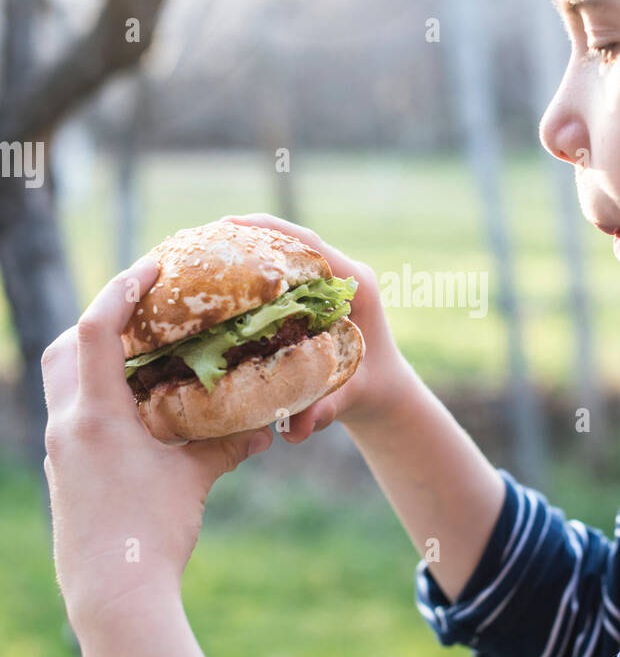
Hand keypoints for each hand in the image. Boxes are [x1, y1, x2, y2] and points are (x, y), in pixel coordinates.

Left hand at [42, 254, 272, 636]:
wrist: (113, 596)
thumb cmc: (154, 536)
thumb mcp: (195, 481)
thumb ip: (228, 444)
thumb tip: (266, 429)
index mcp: (95, 416)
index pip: (96, 330)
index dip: (122, 289)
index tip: (153, 266)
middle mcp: (67, 425)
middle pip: (65, 346)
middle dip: (99, 318)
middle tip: (142, 307)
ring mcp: (59, 450)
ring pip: (62, 381)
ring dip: (93, 357)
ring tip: (140, 352)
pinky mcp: (63, 473)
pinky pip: (71, 413)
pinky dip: (96, 394)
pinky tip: (134, 407)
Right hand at [220, 213, 415, 444]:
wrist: (385, 393)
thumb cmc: (371, 392)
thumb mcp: (348, 399)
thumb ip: (323, 409)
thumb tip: (294, 430)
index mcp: (356, 286)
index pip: (310, 245)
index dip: (268, 231)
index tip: (226, 226)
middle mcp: (342, 276)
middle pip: (290, 241)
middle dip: (245, 235)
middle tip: (198, 238)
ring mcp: (327, 283)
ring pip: (282, 252)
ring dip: (243, 249)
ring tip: (197, 250)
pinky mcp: (313, 294)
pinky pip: (278, 272)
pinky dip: (249, 272)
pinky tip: (214, 279)